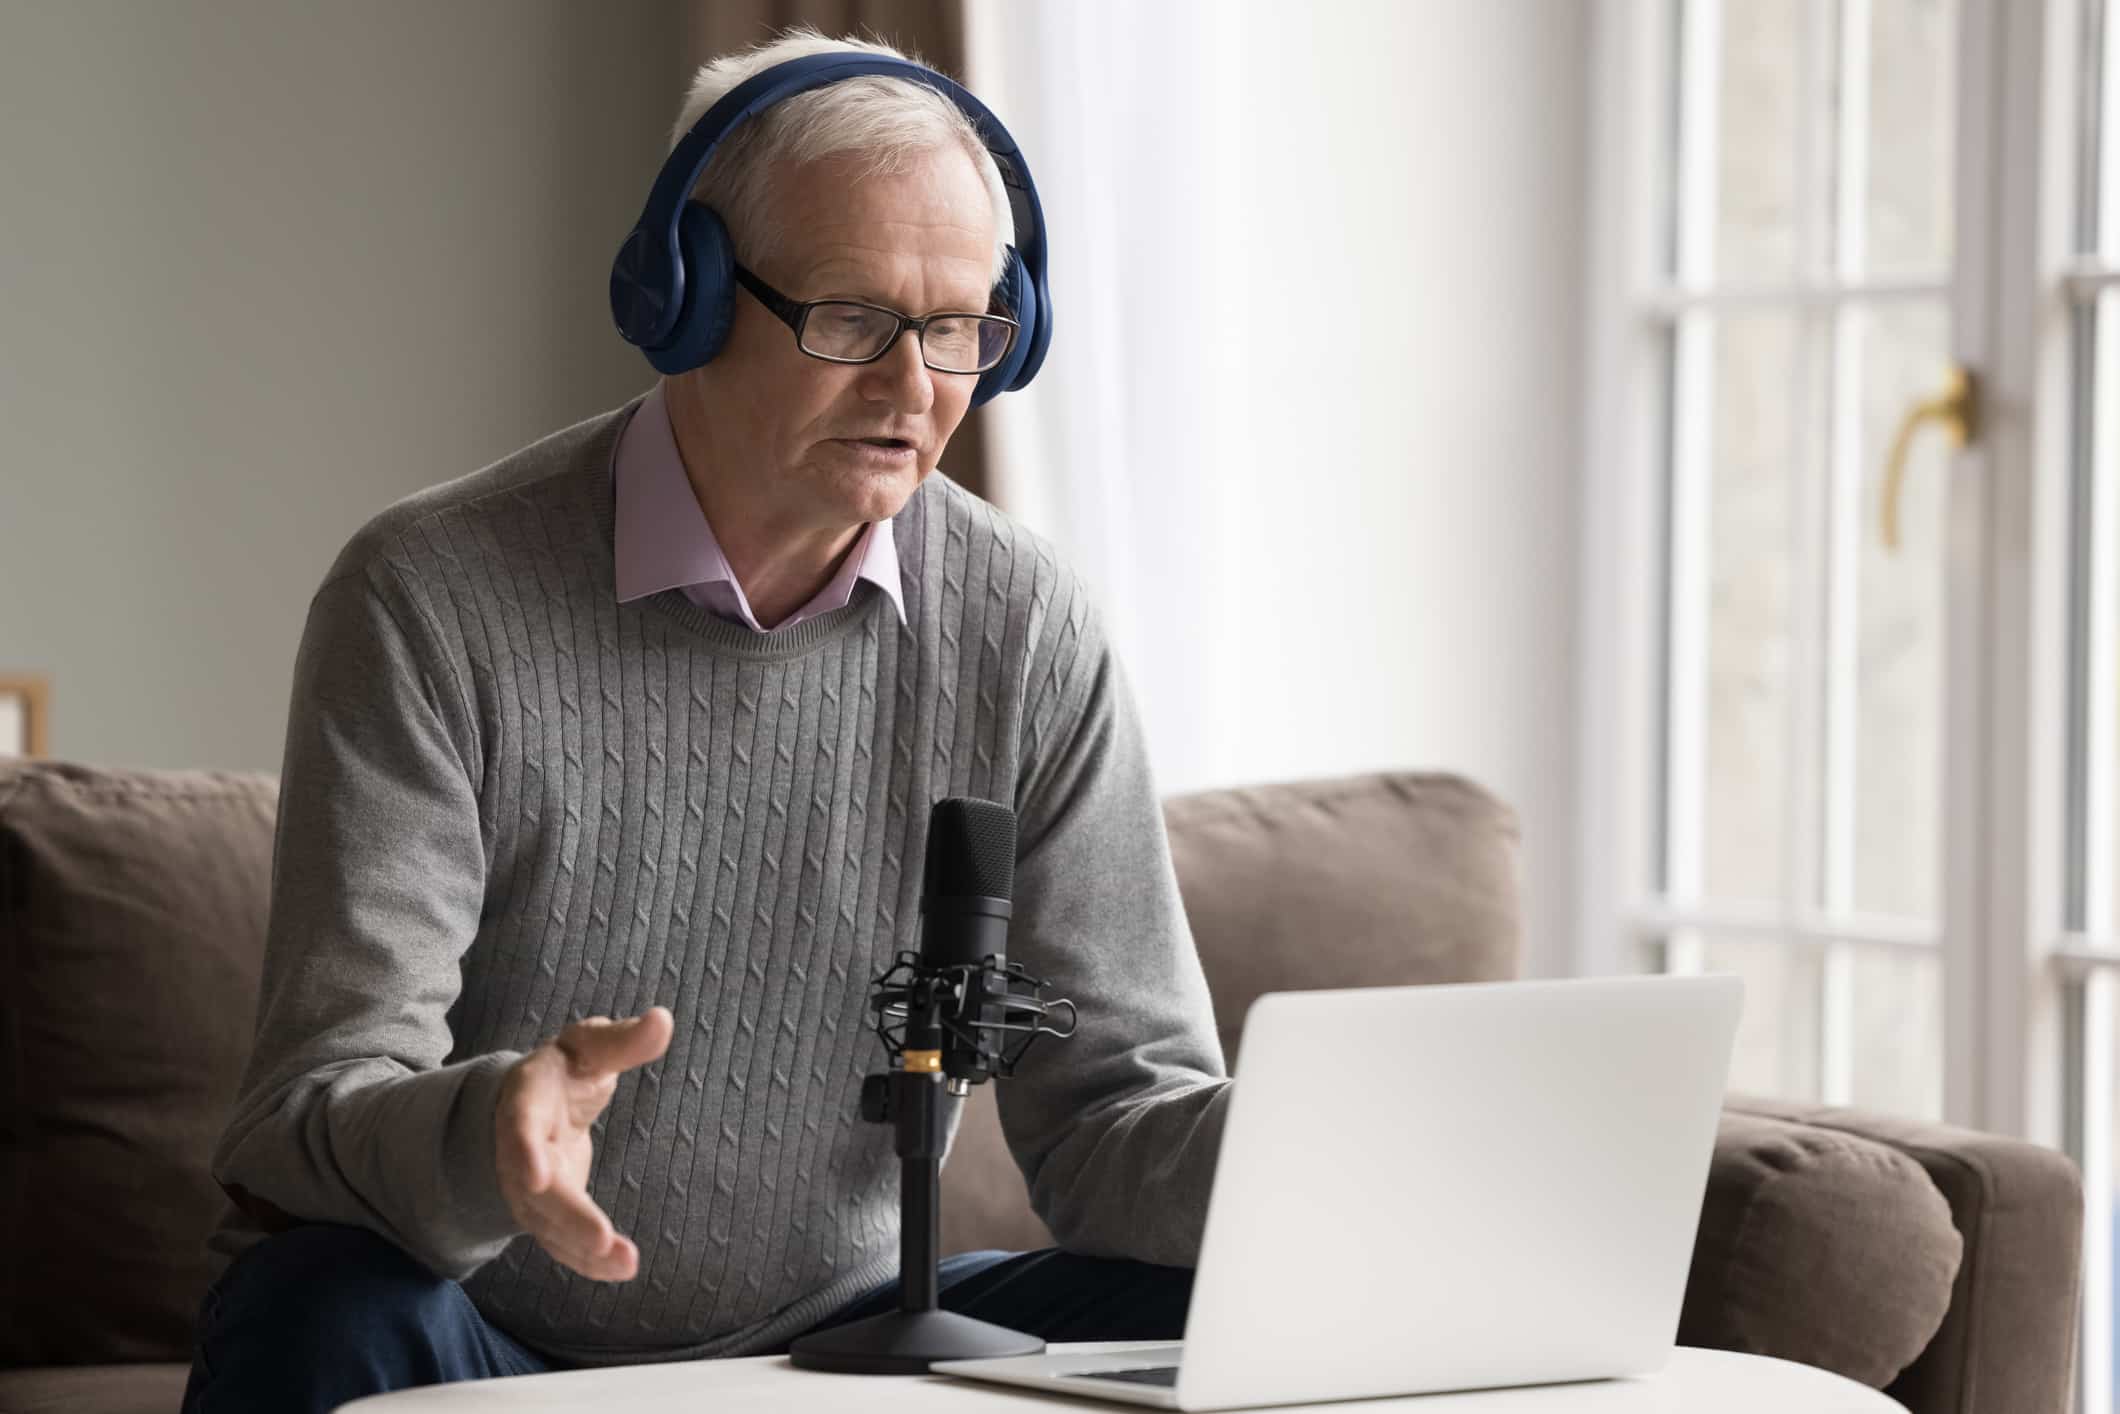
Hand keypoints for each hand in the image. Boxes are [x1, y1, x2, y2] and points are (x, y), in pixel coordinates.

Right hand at [495, 1007, 672, 1280]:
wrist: (532, 1102)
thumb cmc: (567, 1067)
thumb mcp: (590, 1045)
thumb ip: (622, 1040)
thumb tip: (663, 1020)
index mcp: (526, 1100)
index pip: (519, 1126)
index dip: (524, 1151)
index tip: (535, 1178)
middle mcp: (518, 1151)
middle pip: (536, 1191)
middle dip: (566, 1217)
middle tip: (601, 1240)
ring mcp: (528, 1189)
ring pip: (548, 1226)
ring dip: (582, 1250)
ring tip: (625, 1262)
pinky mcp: (547, 1213)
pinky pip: (562, 1243)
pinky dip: (588, 1261)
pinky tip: (618, 1269)